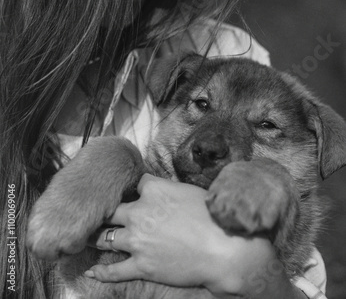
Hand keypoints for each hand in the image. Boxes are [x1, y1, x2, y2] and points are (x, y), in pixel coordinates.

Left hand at [85, 174, 305, 298]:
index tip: (131, 191)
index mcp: (153, 190)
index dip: (133, 187)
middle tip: (94, 214)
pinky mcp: (141, 265)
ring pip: (106, 238)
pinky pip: (114, 270)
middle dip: (104, 211)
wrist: (223, 248)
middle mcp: (139, 213)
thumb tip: (164, 192)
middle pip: (112, 209)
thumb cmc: (212, 217)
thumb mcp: (189, 192)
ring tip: (85, 239)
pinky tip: (92, 272)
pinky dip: (101, 272)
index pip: (135, 183)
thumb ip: (169, 190)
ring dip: (96, 239)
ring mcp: (137, 240)